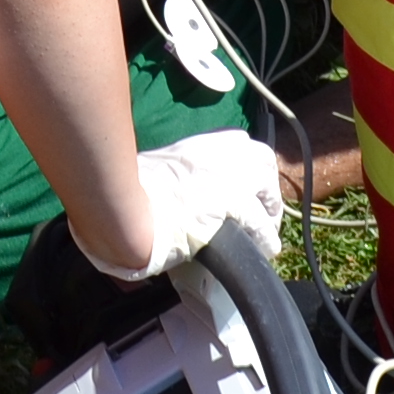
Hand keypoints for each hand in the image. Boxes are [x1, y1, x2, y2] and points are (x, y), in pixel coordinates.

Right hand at [84, 126, 287, 283]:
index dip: (250, 166)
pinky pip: (260, 223)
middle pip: (262, 162)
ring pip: (266, 190)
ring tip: (268, 234)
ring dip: (271, 211)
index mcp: (200, 144)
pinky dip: (266, 237)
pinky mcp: (231, 205)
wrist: (122, 203)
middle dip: (266, 185)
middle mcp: (220, 153)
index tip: (249, 184)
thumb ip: (178, 173)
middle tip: (265, 209)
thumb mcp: (159, 167)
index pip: (240, 144)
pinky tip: (266, 249)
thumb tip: (177, 191)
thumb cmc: (129, 189)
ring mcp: (228, 177)